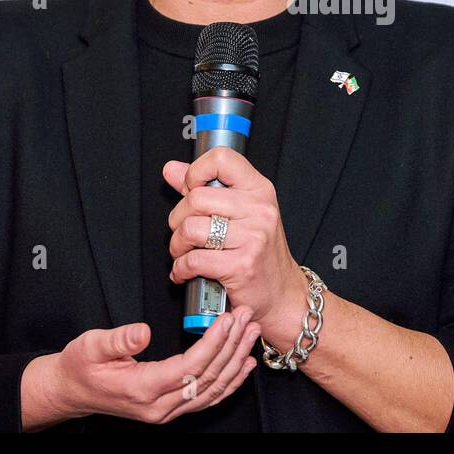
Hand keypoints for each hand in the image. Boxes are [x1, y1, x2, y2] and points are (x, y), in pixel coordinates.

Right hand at [22, 306, 259, 429]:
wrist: (72, 391)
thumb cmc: (80, 367)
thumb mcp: (90, 346)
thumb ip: (118, 339)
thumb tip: (143, 332)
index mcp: (141, 389)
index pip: (188, 367)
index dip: (212, 343)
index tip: (227, 320)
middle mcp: (158, 406)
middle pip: (207, 378)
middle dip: (231, 346)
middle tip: (246, 318)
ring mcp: (166, 411)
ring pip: (212, 390)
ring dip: (235, 361)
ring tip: (251, 334)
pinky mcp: (171, 407)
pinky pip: (207, 397)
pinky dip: (230, 381)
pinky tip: (243, 364)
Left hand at [164, 147, 311, 353]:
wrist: (282, 294)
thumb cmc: (260, 253)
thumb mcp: (241, 212)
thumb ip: (204, 188)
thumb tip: (172, 169)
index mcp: (259, 189)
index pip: (221, 159)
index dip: (195, 172)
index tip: (191, 189)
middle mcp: (259, 209)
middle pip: (196, 198)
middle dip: (178, 218)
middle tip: (184, 232)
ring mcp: (252, 237)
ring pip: (190, 229)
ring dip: (177, 245)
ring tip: (184, 253)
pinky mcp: (241, 265)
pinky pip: (193, 260)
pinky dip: (180, 269)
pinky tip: (185, 272)